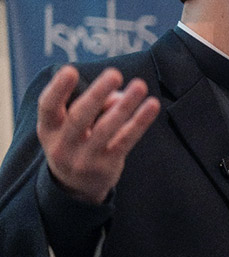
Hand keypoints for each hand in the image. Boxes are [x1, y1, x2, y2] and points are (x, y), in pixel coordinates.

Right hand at [36, 65, 159, 204]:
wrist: (76, 187)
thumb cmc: (75, 142)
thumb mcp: (71, 126)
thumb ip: (94, 106)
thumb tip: (121, 96)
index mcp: (48, 129)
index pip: (48, 107)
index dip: (57, 89)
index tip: (70, 70)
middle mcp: (62, 146)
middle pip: (79, 117)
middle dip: (97, 94)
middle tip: (114, 73)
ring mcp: (84, 159)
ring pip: (106, 129)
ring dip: (125, 106)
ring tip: (140, 85)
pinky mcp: (107, 166)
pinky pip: (126, 140)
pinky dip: (140, 122)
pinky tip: (152, 105)